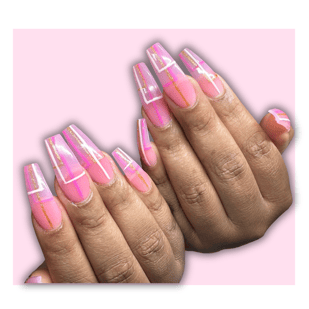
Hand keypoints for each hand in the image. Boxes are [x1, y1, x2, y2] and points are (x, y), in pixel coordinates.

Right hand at [24, 126, 183, 282]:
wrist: (131, 250)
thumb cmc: (95, 261)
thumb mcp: (74, 269)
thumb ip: (60, 272)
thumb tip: (36, 278)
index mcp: (108, 301)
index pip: (80, 278)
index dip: (59, 242)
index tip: (42, 199)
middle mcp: (142, 289)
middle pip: (117, 261)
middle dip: (89, 215)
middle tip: (69, 171)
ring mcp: (167, 266)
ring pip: (147, 237)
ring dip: (118, 197)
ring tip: (94, 158)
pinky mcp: (180, 238)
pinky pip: (168, 216)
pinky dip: (146, 189)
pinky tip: (123, 160)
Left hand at [133, 43, 293, 252]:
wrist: (216, 220)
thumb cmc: (236, 177)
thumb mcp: (259, 162)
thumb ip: (267, 141)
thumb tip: (277, 118)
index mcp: (276, 197)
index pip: (256, 146)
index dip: (228, 106)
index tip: (199, 69)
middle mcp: (250, 220)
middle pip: (223, 163)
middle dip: (195, 115)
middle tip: (169, 76)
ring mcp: (215, 234)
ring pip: (192, 184)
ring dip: (170, 136)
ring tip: (151, 97)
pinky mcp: (183, 238)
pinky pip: (165, 202)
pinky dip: (153, 167)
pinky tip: (143, 132)